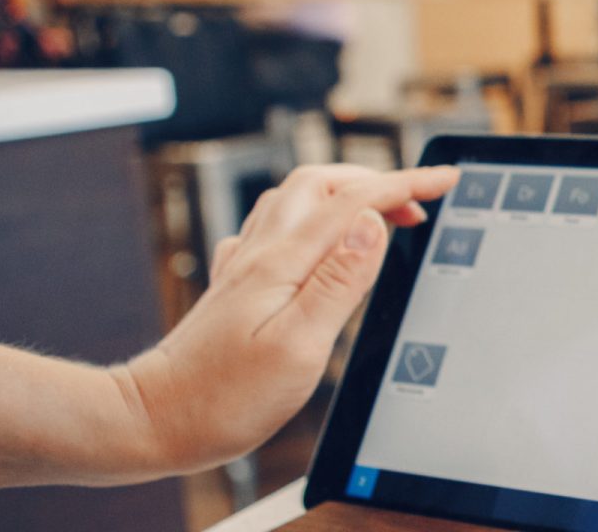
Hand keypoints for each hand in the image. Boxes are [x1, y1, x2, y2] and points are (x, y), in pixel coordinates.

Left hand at [113, 165, 458, 474]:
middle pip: (321, 184)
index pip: (354, 202)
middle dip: (376, 180)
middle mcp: (260, 255)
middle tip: (420, 201)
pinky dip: (309, 220)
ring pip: (295, 200)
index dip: (406, 184)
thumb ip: (339, 282)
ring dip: (343, 193)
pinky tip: (315, 242)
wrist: (152, 421)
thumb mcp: (299, 345)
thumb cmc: (225, 397)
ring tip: (380, 213)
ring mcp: (243, 269)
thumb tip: (372, 224)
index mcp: (283, 264)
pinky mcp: (234, 288)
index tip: (445, 177)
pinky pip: (273, 229)